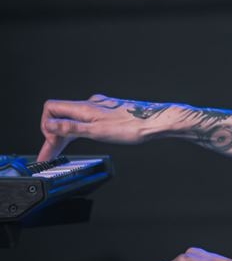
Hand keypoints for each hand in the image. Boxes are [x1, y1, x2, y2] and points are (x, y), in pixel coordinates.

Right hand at [37, 94, 161, 161]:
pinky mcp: (109, 112)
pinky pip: (85, 120)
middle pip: (62, 116)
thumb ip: (72, 128)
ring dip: (64, 135)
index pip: (52, 108)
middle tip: (49, 156)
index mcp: (85, 107)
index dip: (46, 126)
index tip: (50, 145)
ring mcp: (100, 108)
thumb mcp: (97, 132)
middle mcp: (91, 104)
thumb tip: (50, 125)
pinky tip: (81, 138)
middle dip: (53, 136)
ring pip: (74, 119)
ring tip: (59, 152)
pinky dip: (78, 131)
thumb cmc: (131, 127)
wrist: (156, 122)